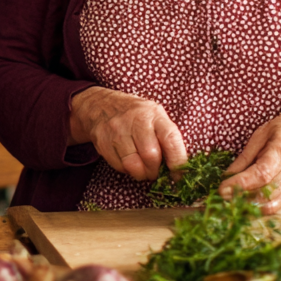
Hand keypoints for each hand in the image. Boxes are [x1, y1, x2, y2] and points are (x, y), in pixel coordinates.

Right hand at [69, 86, 186, 180]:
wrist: (101, 105)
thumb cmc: (135, 114)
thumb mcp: (155, 116)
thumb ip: (167, 137)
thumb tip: (180, 168)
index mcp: (154, 114)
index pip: (170, 140)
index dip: (178, 161)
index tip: (179, 175)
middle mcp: (136, 121)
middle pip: (150, 156)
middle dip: (155, 171)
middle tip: (155, 172)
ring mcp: (117, 131)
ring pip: (133, 165)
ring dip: (141, 174)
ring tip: (143, 170)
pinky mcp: (103, 142)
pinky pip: (119, 166)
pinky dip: (126, 170)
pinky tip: (128, 162)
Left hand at [218, 108, 280, 213]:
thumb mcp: (259, 137)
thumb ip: (243, 159)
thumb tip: (226, 178)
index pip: (261, 174)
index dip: (241, 184)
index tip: (222, 190)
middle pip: (265, 193)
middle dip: (240, 199)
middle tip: (221, 199)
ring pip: (271, 204)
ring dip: (248, 207)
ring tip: (231, 203)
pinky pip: (277, 207)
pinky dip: (260, 209)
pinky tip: (246, 206)